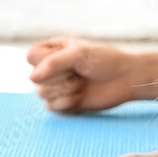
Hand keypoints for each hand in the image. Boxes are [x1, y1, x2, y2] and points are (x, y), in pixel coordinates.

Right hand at [26, 36, 157, 112]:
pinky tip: (81, 96)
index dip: (44, 60)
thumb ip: (53, 62)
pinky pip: (51, 107)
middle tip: (79, 73)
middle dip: (59, 77)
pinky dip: (66, 102)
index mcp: (55, 49)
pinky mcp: (64, 102)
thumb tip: (32, 78)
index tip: (66, 59)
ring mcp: (58, 85)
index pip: (31, 55)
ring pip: (42, 92)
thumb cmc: (105, 61)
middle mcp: (52, 67)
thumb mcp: (79, 54)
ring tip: (82, 83)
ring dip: (64, 89)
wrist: (125, 79)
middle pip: (35, 77)